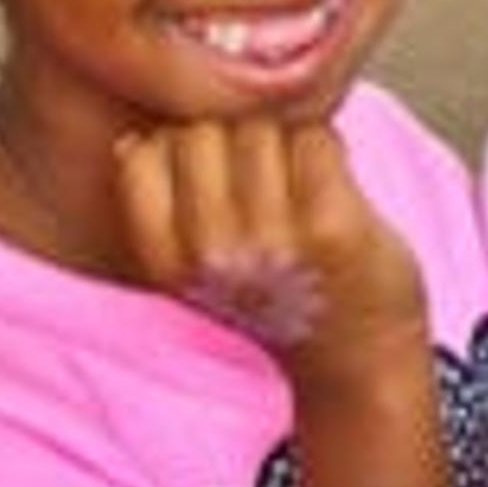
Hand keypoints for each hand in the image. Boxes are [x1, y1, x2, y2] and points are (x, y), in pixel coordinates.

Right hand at [113, 117, 424, 374]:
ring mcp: (272, 238)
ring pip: (260, 127)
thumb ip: (163, 211)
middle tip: (267, 174)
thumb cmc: (277, 300)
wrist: (356, 360)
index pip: (143, 154)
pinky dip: (328, 146)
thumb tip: (130, 142)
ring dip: (285, 138)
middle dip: (235, 134)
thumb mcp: (195, 271)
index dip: (182, 143)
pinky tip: (333, 181)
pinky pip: (316, 138)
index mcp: (167, 261)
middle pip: (203, 129)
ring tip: (299, 181)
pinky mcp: (332, 224)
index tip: (217, 170)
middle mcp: (212, 251)